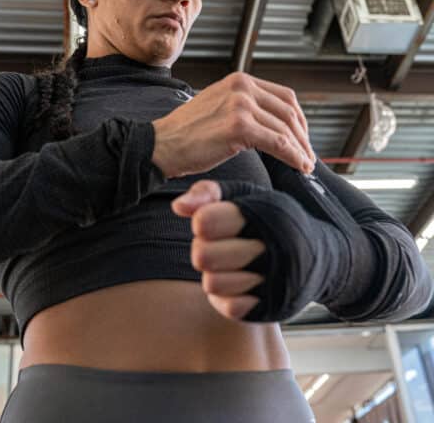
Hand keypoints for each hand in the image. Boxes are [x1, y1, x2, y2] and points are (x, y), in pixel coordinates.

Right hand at [152, 71, 314, 178]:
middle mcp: (242, 87)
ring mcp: (240, 105)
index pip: (284, 96)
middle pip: (289, 112)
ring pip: (285, 129)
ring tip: (305, 164)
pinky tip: (299, 166)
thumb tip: (271, 122)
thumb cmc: (186, 133)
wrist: (161, 144)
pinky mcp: (239, 127)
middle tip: (308, 155)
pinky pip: (278, 143)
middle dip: (303, 136)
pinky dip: (294, 156)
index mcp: (239, 80)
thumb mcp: (218, 106)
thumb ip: (243, 106)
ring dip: (301, 149)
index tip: (302, 137)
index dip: (299, 119)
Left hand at [172, 179, 265, 320]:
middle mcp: (276, 248)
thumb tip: (178, 207)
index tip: (212, 222)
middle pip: (202, 256)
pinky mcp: (274, 308)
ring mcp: (277, 281)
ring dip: (215, 273)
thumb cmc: (272, 219)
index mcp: (267, 213)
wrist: (322, 257)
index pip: (205, 222)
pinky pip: (230, 307)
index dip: (202, 222)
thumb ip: (209, 192)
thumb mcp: (245, 194)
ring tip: (231, 264)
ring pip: (212, 283)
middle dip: (203, 249)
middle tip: (219, 245)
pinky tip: (240, 282)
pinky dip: (228, 296)